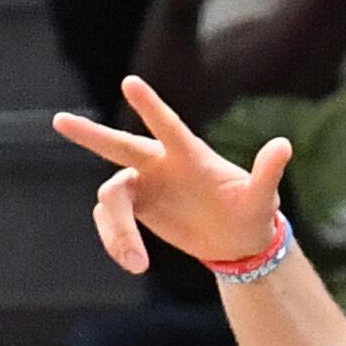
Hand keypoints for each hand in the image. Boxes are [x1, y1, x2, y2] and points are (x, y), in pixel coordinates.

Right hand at [53, 74, 295, 277]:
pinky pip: (110, 220)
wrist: (237, 240)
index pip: (168, 128)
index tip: (130, 82)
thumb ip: (268, 172)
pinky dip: (116, 241)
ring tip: (137, 263)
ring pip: (112, 198)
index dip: (150, 107)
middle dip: (92, 136)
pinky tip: (133, 263)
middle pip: (120, 147)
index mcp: (189, 156)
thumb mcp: (261, 198)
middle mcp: (160, 164)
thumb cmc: (250, 212)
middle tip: (60, 121)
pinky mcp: (136, 208)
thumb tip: (285, 145)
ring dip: (117, 230)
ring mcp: (144, 185)